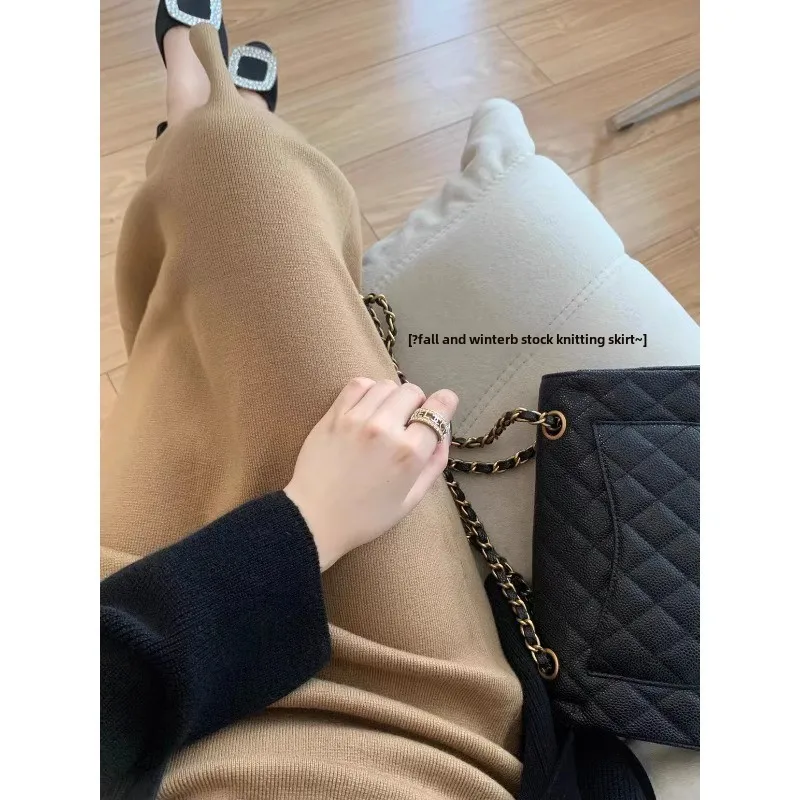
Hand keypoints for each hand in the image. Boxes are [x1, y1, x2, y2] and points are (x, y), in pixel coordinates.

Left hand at [284, 378, 457, 570]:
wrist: (314, 519)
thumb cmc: (365, 517)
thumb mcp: (411, 499)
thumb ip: (434, 465)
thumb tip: (443, 435)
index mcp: (409, 453)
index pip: (438, 409)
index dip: (444, 405)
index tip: (442, 406)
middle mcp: (385, 429)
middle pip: (413, 392)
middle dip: (417, 404)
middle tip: (409, 421)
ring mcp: (357, 419)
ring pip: (386, 386)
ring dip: (392, 397)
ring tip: (386, 415)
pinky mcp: (334, 416)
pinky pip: (358, 385)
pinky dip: (368, 390)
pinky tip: (367, 406)